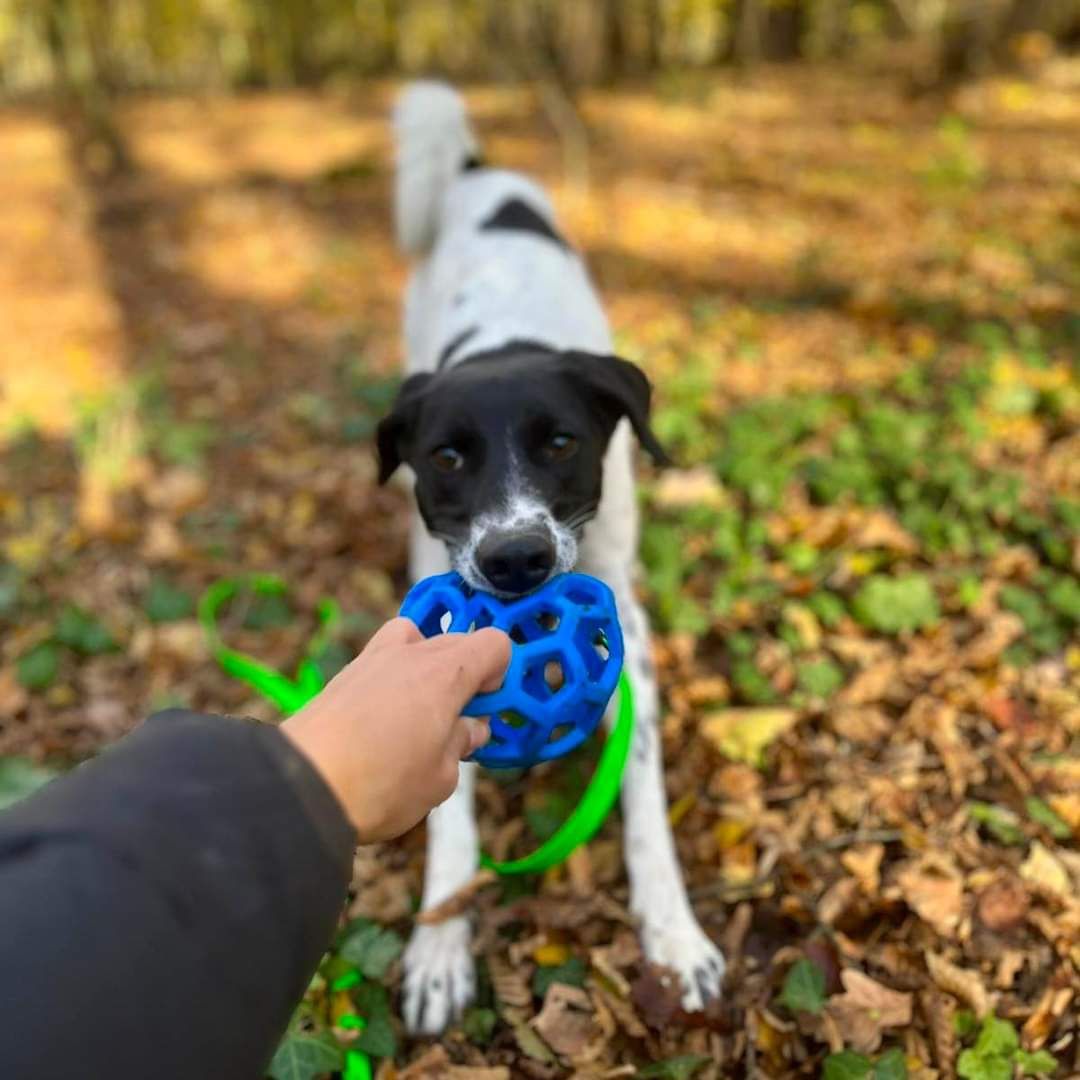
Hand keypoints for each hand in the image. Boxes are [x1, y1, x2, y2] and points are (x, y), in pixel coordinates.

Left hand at [280, 618, 509, 842]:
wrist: (301, 786)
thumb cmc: (380, 784)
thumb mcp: (440, 778)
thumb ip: (460, 744)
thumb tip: (469, 728)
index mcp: (446, 673)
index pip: (493, 643)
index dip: (500, 672)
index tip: (486, 705)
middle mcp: (411, 654)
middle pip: (455, 640)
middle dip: (465, 673)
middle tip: (458, 719)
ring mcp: (372, 660)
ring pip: (414, 640)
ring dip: (426, 665)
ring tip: (420, 711)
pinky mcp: (344, 676)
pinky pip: (382, 658)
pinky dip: (393, 676)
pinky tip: (384, 718)